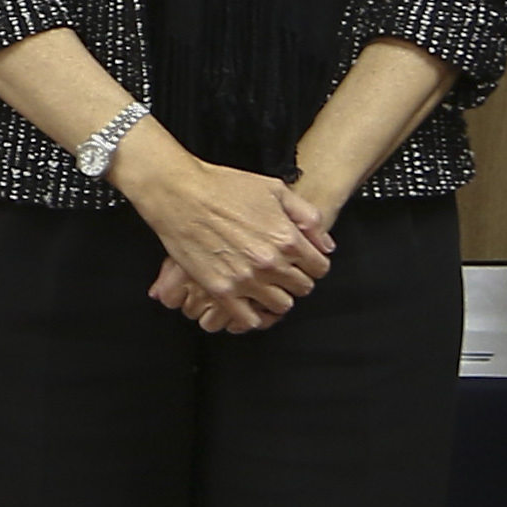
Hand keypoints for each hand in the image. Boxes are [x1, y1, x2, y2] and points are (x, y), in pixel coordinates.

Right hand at [113, 129, 335, 328]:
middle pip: (302, 288)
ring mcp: (246, 280)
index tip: (303, 262)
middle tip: (283, 271)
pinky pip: (249, 319)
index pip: (319, 268)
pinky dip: (253, 314)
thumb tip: (325, 244)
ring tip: (266, 285)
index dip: (313, 263)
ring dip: (277, 296)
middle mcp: (270, 263)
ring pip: (280, 306)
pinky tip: (249, 301)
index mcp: (286, 238)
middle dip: (296, 279)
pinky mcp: (222, 291)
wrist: (181, 194)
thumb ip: (307, 216)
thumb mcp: (275, 189)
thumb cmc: (223, 187)